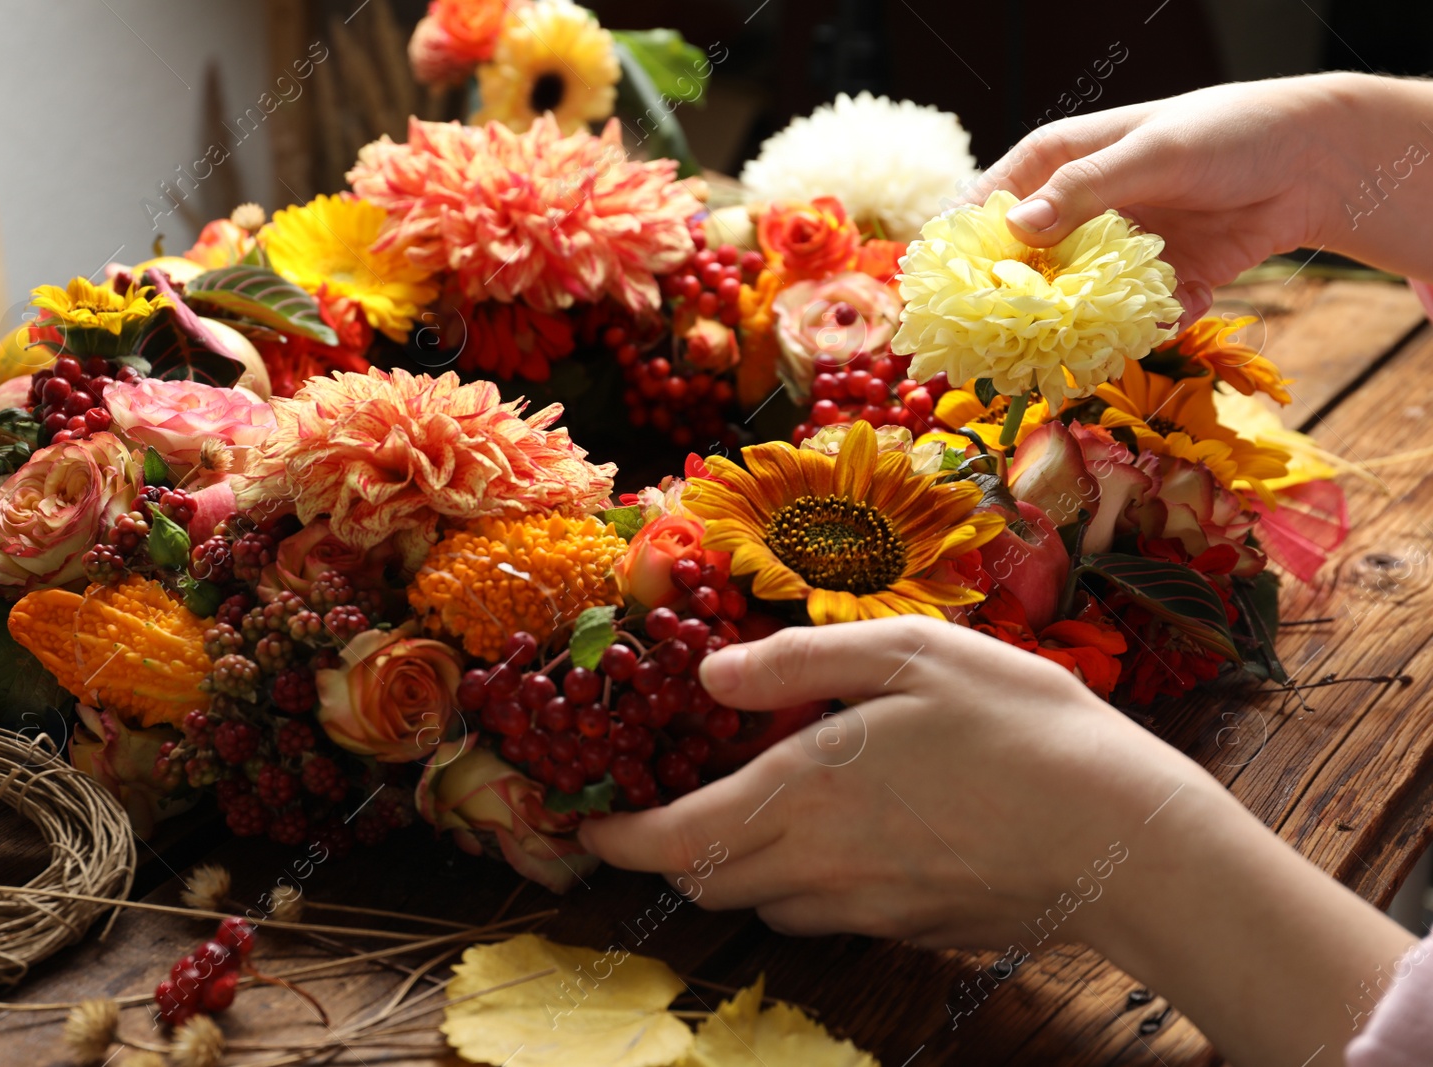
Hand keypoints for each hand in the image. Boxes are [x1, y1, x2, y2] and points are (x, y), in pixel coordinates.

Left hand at [578, 615, 1194, 946]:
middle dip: (672, 851)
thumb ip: (797, 662)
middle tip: (664, 808)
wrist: (1127, 840)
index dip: (617, 840)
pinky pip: (829, 914)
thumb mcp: (909, 654)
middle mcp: (820, 866)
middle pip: (710, 882)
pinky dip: (805, 883)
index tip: (585, 828)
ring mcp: (868, 908)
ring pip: (767, 903)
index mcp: (804, 795)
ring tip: (756, 812)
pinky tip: (848, 835)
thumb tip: (710, 675)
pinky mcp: (912, 929)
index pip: (674, 842)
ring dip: (739, 867)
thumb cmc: (1021, 728)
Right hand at [966, 73, 1432, 322]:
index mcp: (1057, 165)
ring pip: (1074, 305)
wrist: (1316, 161)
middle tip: (1002, 346)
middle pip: (1023, 270)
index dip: (960, 253)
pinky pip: (1133, 322)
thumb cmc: (1228, 133)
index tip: (943, 298)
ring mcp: (1115, 253)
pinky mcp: (1157, 285)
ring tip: (1082, 348)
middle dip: (1014, 309)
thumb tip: (1016, 229)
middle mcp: (1077, 213)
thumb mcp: (1151, 153)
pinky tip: (1163, 321)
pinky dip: (1142, 330)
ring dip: (1078, 329)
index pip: (986, 210)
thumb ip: (1083, 190)